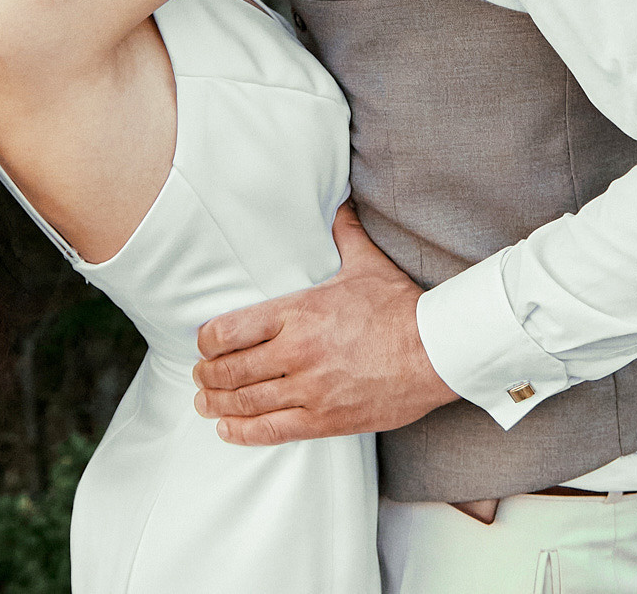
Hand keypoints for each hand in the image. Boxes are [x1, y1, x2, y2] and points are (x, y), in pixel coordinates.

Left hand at [191, 202, 457, 444]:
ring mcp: (309, 389)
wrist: (436, 351)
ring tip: (205, 403)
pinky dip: (243, 432)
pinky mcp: (325, 418)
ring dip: (217, 405)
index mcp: (298, 312)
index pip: (229, 330)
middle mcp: (297, 352)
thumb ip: (345, 235)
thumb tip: (342, 204)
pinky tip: (228, 429)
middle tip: (200, 377)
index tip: (204, 344)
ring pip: (245, 402)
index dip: (207, 341)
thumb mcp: (368, 264)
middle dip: (207, 375)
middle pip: (230, 369)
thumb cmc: (401, 308)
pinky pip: (271, 430)